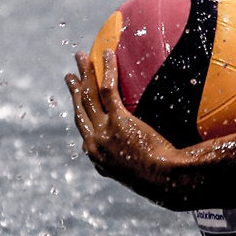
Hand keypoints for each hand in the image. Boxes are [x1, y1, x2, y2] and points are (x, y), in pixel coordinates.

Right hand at [65, 50, 180, 201]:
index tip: (77, 102)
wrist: (165, 180)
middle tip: (70, 75)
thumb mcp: (140, 173)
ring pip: (89, 96)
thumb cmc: (162, 179)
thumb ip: (135, 159)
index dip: (79, 112)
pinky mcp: (118, 120)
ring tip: (81, 57)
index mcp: (98, 157)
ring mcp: (104, 131)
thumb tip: (145, 152)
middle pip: (81, 109)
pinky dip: (106, 70)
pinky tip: (107, 54)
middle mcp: (95, 143)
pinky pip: (108, 89)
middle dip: (75, 89)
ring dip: (84, 74)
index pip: (84, 129)